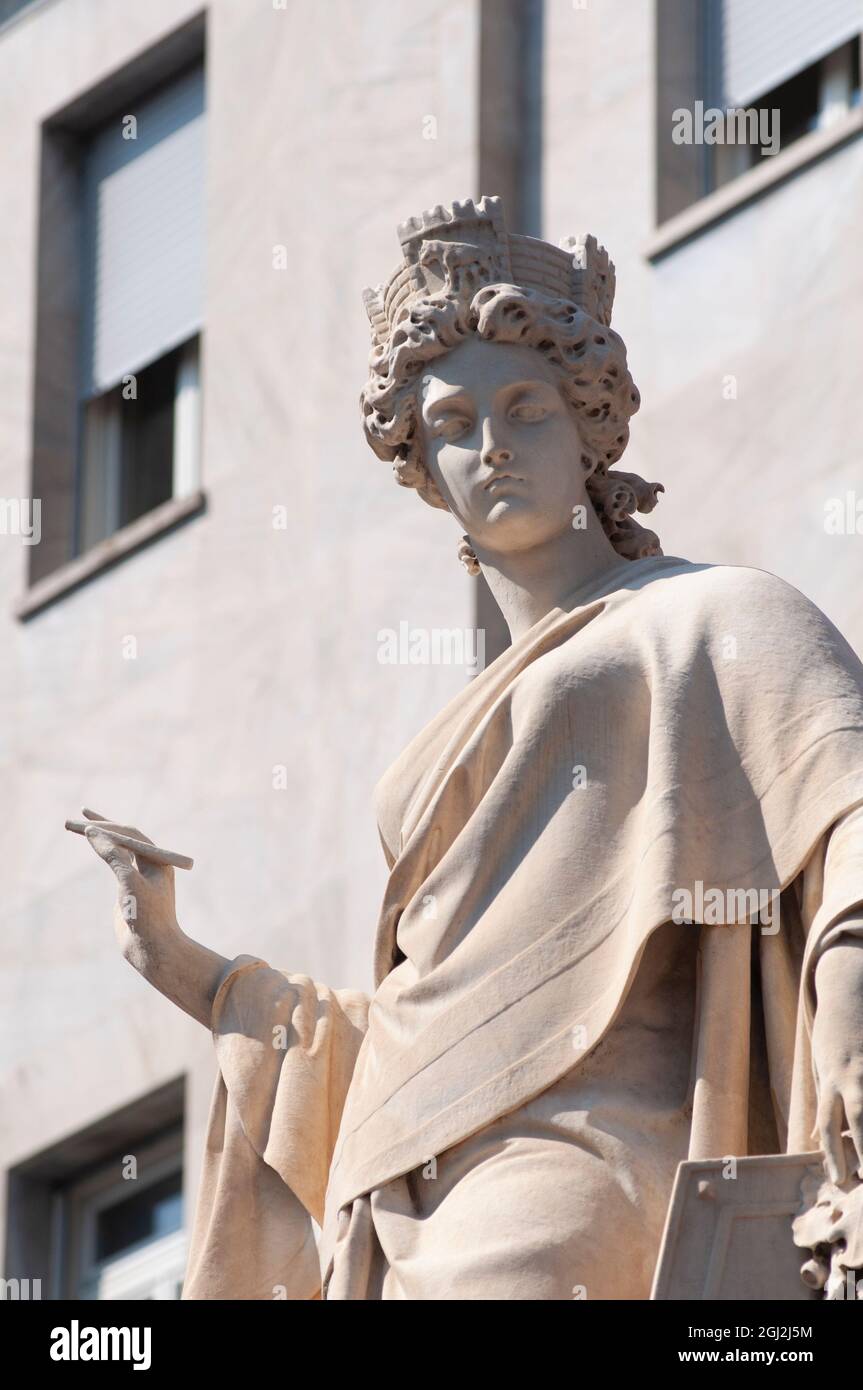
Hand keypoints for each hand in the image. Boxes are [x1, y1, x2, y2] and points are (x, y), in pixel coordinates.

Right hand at [78, 807, 229, 1025]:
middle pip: (123, 839)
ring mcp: (139, 878)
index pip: (130, 835)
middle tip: (77, 817)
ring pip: (117, 851)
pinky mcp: (129, 891)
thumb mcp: (128, 882)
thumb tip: (93, 832)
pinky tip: (94, 845)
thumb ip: (113, 856)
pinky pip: (115, 866)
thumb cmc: (146, 916)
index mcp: (158, 861)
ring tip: (79, 826)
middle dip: (101, 828)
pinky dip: (102, 854)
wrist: (152, 949)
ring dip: (100, 838)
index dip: (108, 827)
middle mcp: (150, 866)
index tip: (85, 823)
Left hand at [812, 933, 862, 1183]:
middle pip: (860, 1117)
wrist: (850, 990)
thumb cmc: (833, 1033)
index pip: (828, 1122)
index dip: (831, 1152)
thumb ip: (822, 1102)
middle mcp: (853, 1074)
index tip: (838, 1178)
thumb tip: (814, 1138)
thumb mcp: (820, 1064)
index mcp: (831, 1078)